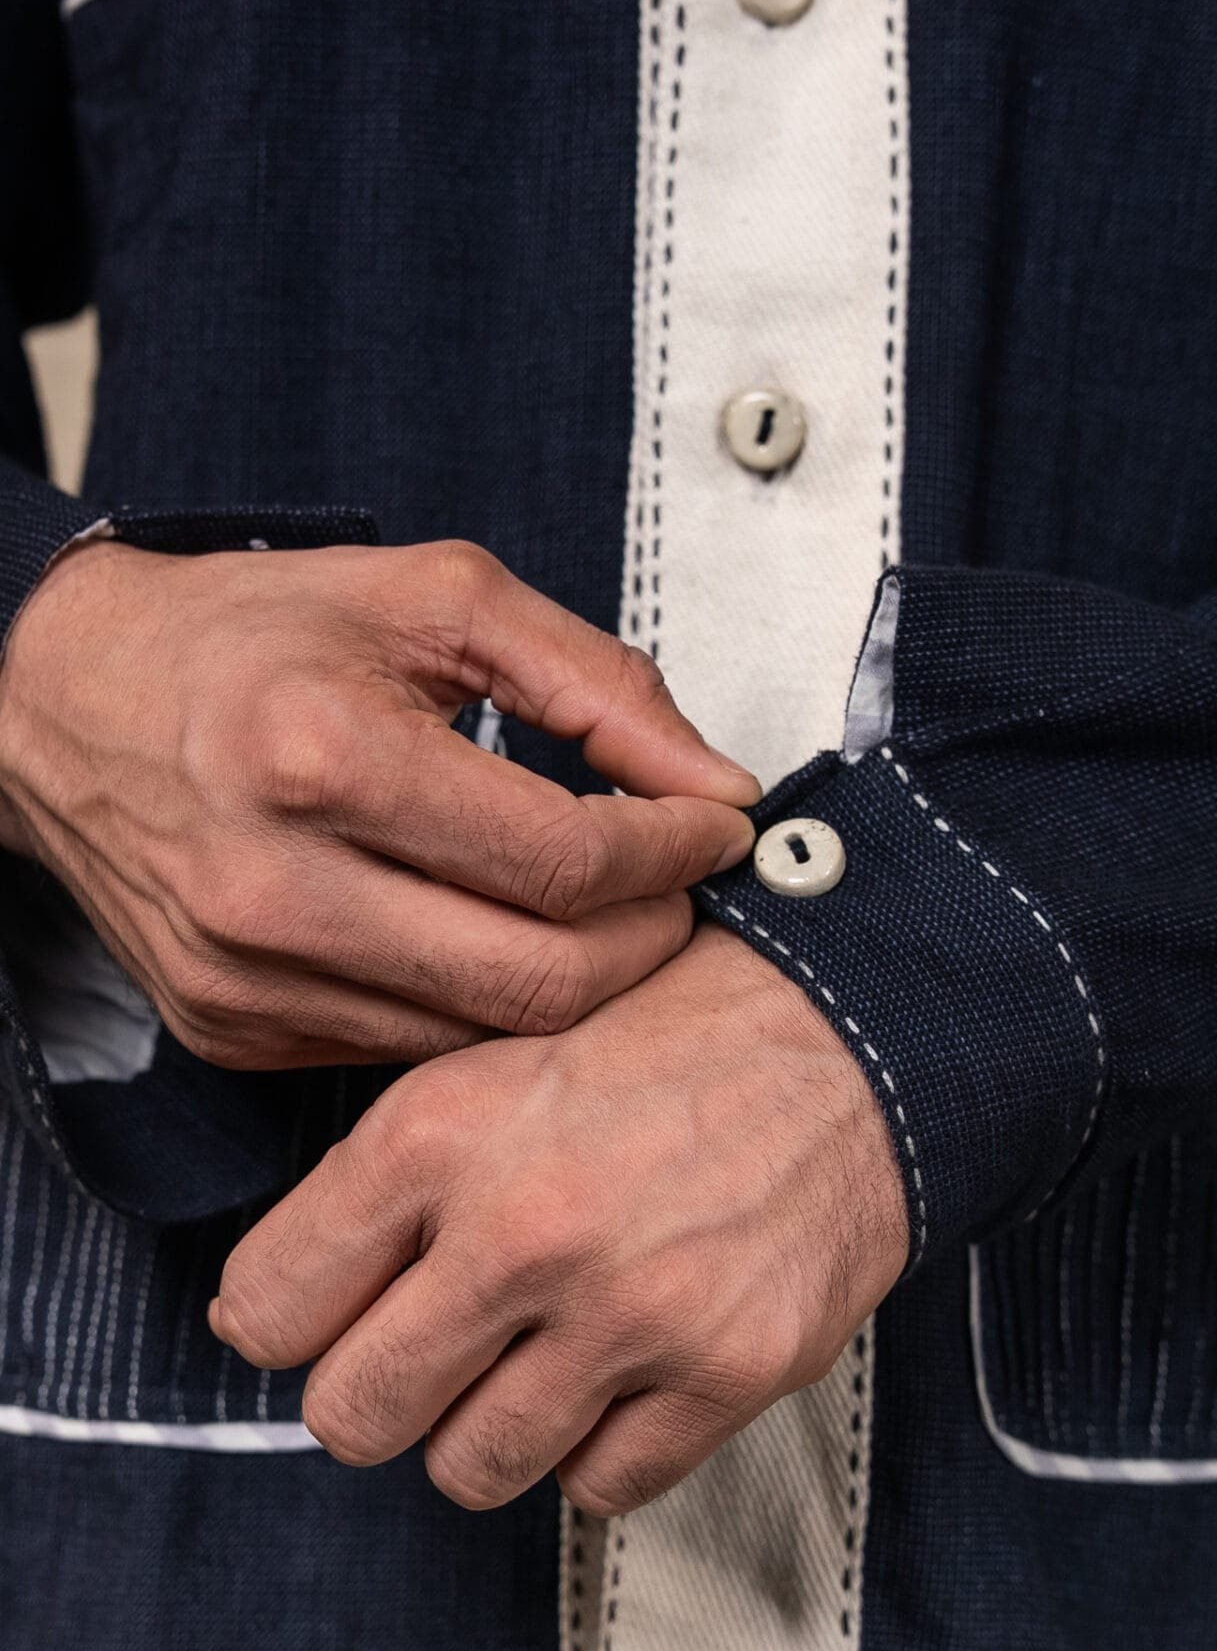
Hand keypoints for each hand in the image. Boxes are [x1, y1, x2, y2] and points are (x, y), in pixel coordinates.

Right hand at [0, 537, 756, 1067]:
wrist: (63, 700)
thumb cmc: (252, 637)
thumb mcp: (436, 599)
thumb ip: (597, 684)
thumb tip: (716, 785)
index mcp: (325, 756)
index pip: (563, 862)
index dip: (675, 854)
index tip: (716, 827)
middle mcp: (275, 886)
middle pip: (540, 981)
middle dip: (649, 940)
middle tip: (677, 885)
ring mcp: (248, 977)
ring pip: (484, 1035)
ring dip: (575, 982)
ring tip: (601, 910)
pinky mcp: (233, 1029)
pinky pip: (410, 1051)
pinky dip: (479, 1005)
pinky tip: (494, 938)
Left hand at [212, 924, 908, 1514]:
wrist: (844, 1035)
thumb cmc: (652, 1044)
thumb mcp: (486, 1061)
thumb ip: (377, 1184)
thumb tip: (263, 1318)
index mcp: (437, 1133)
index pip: (268, 1309)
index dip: (287, 1323)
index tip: (329, 1316)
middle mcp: (522, 1230)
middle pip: (353, 1418)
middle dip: (375, 1397)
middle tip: (428, 1352)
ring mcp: (630, 1310)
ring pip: (469, 1470)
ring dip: (487, 1427)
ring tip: (536, 1352)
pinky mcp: (728, 1370)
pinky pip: (598, 1487)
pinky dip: (596, 1445)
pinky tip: (623, 1366)